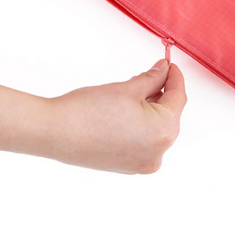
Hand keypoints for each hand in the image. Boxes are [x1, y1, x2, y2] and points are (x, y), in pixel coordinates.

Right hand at [45, 59, 186, 173]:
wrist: (56, 132)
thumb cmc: (88, 111)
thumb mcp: (127, 88)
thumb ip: (152, 79)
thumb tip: (163, 71)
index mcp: (163, 131)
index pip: (178, 98)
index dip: (175, 78)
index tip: (170, 66)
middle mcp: (158, 152)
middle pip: (169, 116)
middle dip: (162, 93)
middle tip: (154, 73)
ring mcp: (143, 163)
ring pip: (156, 129)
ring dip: (151, 109)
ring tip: (136, 90)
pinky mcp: (128, 167)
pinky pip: (144, 142)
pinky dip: (141, 125)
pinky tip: (128, 110)